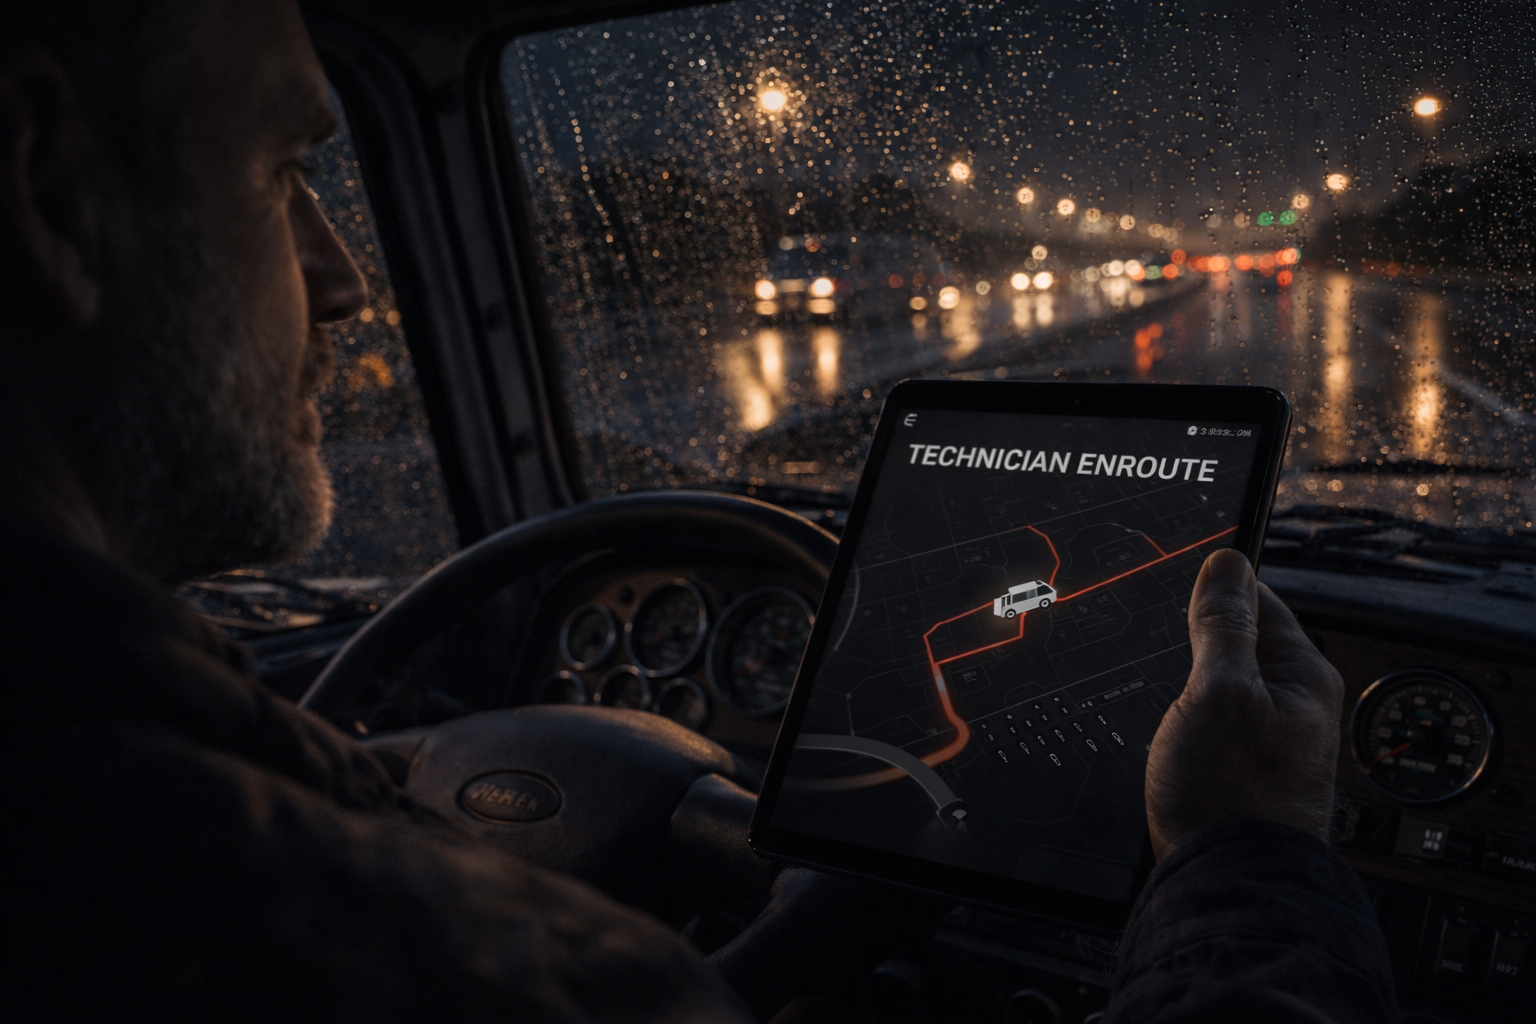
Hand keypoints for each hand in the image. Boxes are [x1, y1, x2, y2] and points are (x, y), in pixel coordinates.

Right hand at [1145, 548, 1343, 858]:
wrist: (1227, 889)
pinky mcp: (1239, 770)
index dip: (1211, 589)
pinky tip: (1161, 730)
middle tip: (1156, 651)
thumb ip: (1222, 625)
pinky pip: (1208, 722)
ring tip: (1157, 693)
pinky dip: (1181, 718)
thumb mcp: (1218, 692)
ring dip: (1182, 683)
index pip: (1258, 600)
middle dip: (1190, 641)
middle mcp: (1292, 705)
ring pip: (1215, 685)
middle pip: (1234, 644)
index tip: (1172, 585)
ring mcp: (1266, 740)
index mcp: (1302, 675)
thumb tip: (1227, 561)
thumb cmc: (1232, 799)